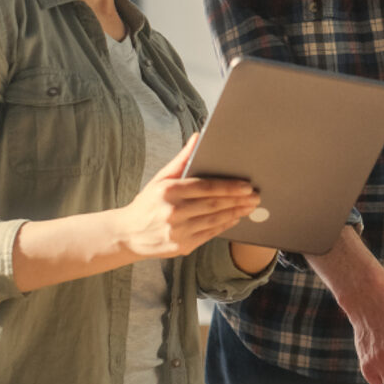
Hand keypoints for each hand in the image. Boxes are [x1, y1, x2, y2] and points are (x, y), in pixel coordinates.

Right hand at [114, 134, 260, 258]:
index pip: (205, 187)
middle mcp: (173, 212)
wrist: (128, 234)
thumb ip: (182, 159)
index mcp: (168, 191)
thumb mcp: (160, 178)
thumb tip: (198, 137)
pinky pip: (209, 234)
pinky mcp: (181, 246)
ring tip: (250, 207)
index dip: (229, 187)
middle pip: (213, 205)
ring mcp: (177, 231)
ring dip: (235, 213)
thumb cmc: (148, 203)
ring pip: (214, 220)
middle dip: (238, 200)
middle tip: (255, 196)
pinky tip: (234, 218)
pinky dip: (224, 226)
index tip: (247, 185)